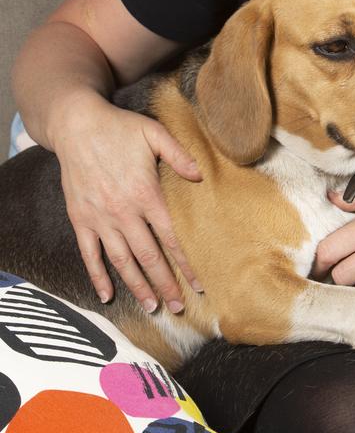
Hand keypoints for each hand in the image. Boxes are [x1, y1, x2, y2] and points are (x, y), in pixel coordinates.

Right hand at [53, 93, 202, 312]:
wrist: (76, 126)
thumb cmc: (119, 128)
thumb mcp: (154, 134)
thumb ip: (179, 155)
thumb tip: (200, 176)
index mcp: (145, 194)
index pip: (171, 238)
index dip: (186, 263)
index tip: (199, 283)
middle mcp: (123, 212)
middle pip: (149, 257)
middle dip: (165, 284)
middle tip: (179, 306)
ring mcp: (100, 218)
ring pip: (121, 261)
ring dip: (137, 286)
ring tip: (152, 306)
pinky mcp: (81, 219)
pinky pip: (89, 254)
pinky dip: (97, 276)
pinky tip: (107, 295)